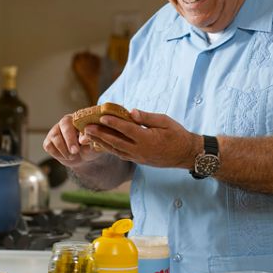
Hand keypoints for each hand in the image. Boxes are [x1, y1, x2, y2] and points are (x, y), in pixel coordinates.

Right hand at [42, 114, 104, 167]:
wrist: (82, 157)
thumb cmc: (89, 147)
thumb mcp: (93, 145)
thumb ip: (90, 141)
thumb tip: (84, 140)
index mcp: (77, 119)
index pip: (75, 120)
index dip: (78, 131)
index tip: (82, 142)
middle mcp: (64, 122)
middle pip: (63, 126)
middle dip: (69, 140)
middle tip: (75, 151)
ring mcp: (54, 131)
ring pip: (55, 138)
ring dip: (64, 150)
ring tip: (73, 156)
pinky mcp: (48, 141)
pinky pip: (49, 146)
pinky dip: (58, 154)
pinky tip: (66, 156)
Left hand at [83, 109, 199, 168]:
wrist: (186, 154)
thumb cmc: (177, 134)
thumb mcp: (165, 122)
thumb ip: (147, 117)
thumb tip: (131, 112)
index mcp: (148, 139)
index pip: (127, 130)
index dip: (113, 123)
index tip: (101, 117)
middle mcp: (140, 150)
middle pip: (116, 142)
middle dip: (100, 134)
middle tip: (87, 128)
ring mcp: (139, 157)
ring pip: (116, 150)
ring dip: (101, 143)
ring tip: (89, 136)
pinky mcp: (139, 161)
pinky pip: (121, 155)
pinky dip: (110, 149)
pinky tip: (101, 144)